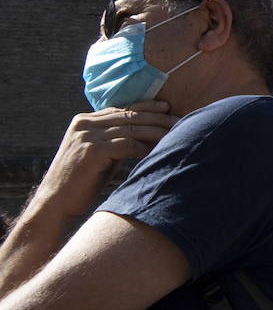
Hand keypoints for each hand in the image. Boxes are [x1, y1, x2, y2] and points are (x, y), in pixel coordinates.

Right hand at [35, 102, 176, 220]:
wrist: (56, 202)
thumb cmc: (82, 181)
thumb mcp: (99, 153)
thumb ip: (115, 138)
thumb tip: (148, 132)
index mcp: (84, 120)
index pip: (122, 108)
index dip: (146, 107)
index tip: (168, 107)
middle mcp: (84, 123)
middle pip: (129, 116)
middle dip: (157, 118)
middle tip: (180, 121)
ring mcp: (87, 136)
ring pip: (131, 129)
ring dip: (156, 132)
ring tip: (177, 134)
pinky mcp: (92, 150)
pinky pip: (127, 144)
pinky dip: (145, 148)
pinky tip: (158, 152)